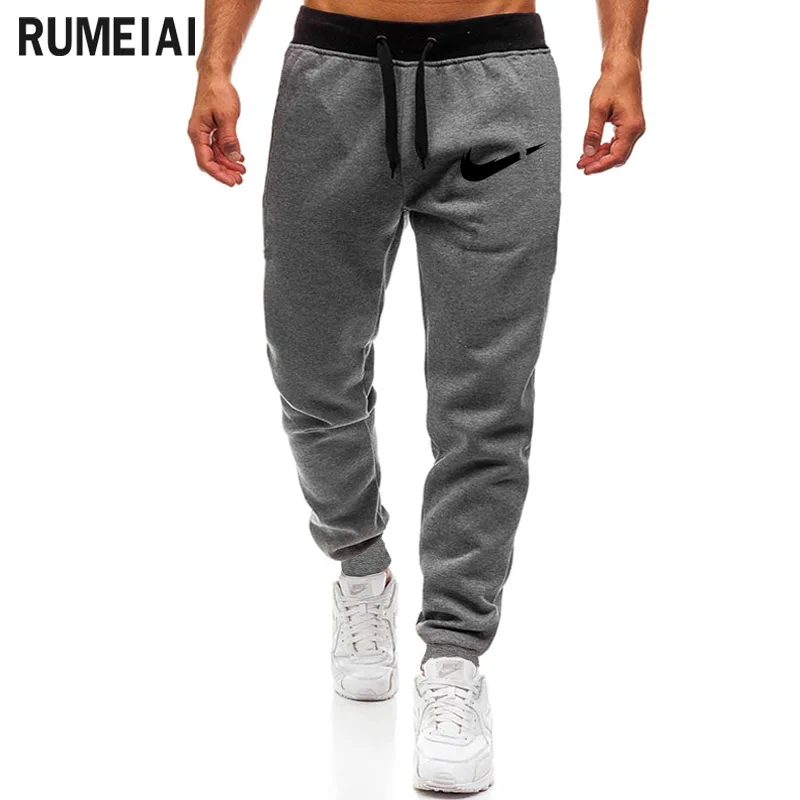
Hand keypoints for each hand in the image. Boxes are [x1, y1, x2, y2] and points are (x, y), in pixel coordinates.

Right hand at [188, 75, 246, 186]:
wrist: (215, 76)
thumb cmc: (217, 91)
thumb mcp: (227, 117)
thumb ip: (230, 139)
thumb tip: (233, 157)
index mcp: (197, 133)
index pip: (206, 161)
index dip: (219, 174)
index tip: (232, 182)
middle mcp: (198, 134)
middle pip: (210, 161)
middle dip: (225, 172)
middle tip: (240, 180)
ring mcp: (205, 132)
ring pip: (215, 155)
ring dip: (228, 164)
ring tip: (242, 171)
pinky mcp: (211, 129)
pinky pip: (219, 146)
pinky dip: (228, 154)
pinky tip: (239, 159)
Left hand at [577, 53, 645, 174]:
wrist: (623, 67)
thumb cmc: (612, 82)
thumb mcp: (597, 108)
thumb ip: (592, 132)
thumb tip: (588, 153)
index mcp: (631, 126)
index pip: (616, 156)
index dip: (600, 166)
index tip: (585, 170)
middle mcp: (637, 129)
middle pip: (618, 157)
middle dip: (599, 163)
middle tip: (580, 166)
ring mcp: (635, 128)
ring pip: (618, 151)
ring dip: (601, 157)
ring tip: (583, 159)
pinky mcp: (630, 125)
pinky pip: (618, 143)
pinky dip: (605, 149)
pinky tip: (593, 150)